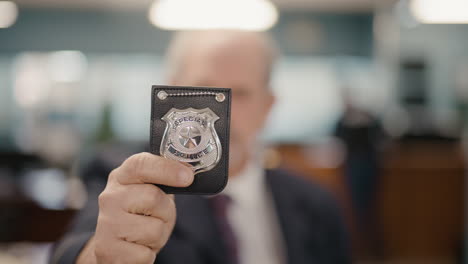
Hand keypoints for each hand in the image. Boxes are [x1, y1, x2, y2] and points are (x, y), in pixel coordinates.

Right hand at [77, 152, 193, 263]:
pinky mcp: (107, 250)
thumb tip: (188, 171)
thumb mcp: (153, 193)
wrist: (116, 248)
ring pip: (154, 229)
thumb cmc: (142, 216)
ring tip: (146, 235)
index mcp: (122, 177)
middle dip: (165, 212)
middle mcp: (110, 196)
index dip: (166, 169)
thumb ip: (165, 179)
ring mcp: (107, 223)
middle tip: (157, 218)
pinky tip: (137, 249)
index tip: (188, 177)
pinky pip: (146, 254)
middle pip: (154, 197)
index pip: (141, 165)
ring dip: (158, 236)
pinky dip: (148, 255)